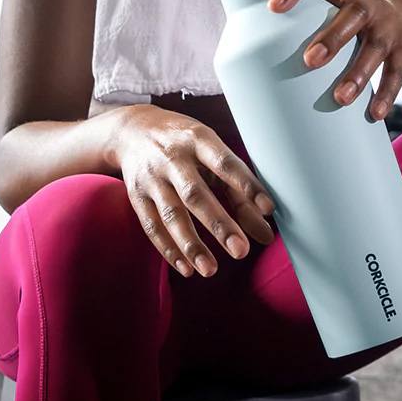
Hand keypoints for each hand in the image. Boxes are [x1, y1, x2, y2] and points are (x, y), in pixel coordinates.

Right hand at [113, 106, 276, 277]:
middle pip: (196, 194)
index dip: (247, 185)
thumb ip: (239, 192)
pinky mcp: (136, 196)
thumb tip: (265, 232)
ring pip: (171, 214)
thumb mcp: (212, 154)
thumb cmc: (186, 144)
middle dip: (219, 224)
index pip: (226, 163)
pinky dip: (169, 250)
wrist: (133, 130)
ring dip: (191, 245)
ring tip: (211, 270)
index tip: (269, 208)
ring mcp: (152, 177)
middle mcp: (172, 158)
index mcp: (198, 140)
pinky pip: (152, 226)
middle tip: (241, 251)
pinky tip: (187, 268)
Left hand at [268, 0, 401, 120]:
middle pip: (352, 16)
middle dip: (332, 38)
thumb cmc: (356, 23)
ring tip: (340, 98)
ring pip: (375, 49)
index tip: (274, 6)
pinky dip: (385, 95)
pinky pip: (396, 75)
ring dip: (358, 74)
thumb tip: (252, 66)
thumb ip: (304, 26)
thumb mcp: (335, 11)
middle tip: (310, 61)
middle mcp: (367, 6)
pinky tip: (374, 113)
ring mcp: (389, 28)